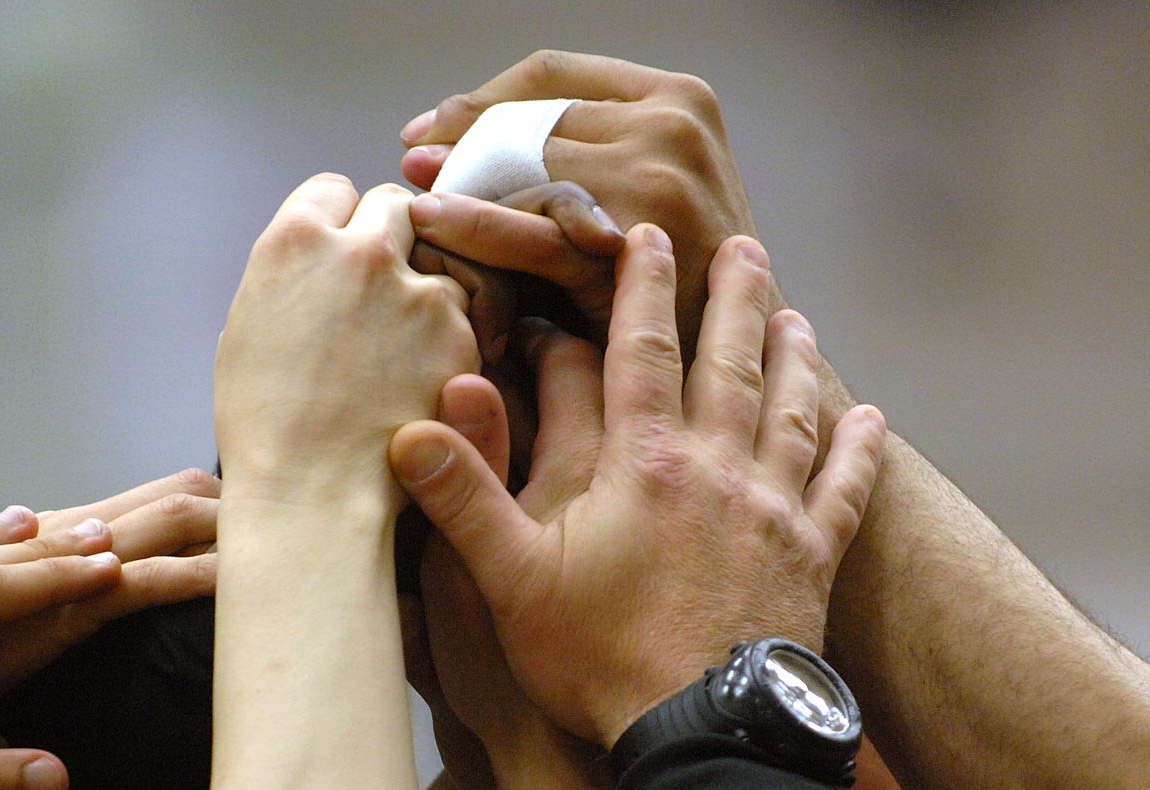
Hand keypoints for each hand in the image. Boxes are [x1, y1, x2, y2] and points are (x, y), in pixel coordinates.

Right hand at [213, 174, 478, 506]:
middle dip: (393, 238)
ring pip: (439, 259)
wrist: (312, 494)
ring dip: (429, 286)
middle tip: (386, 287)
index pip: (334, 189)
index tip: (343, 252)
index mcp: (294, 241)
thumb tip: (314, 262)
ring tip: (405, 342)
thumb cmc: (267, 428)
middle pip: (395, 207)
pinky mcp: (459, 332)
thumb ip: (290, 276)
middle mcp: (360, 250)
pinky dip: (454, 335)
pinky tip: (425, 375)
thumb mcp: (248, 329)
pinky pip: (466, 312)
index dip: (340, 222)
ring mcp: (416, 290)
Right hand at [391, 226, 885, 747]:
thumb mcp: (510, 582)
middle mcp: (717, 467)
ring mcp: (773, 510)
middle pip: (729, 361)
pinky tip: (869, 418)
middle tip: (744, 247)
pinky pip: (843, 488)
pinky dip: (857, 450)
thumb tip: (408, 429)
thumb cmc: (600, 661)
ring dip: (793, 357)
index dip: (640, 288)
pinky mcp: (812, 558)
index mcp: (643, 461)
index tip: (646, 237)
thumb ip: (464, 499)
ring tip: (795, 315)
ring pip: (789, 409)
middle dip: (733, 298)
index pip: (640, 349)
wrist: (704, 733)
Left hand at [402, 52, 764, 348]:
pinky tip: (433, 224)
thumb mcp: (645, 188)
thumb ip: (577, 153)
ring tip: (415, 202)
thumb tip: (454, 132)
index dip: (480, 98)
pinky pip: (526, 229)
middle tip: (413, 168)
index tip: (431, 128)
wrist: (735, 356)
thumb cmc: (677, 280)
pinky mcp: (627, 245)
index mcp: (681, 99)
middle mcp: (674, 128)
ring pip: (522, 169)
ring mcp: (657, 183)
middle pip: (530, 119)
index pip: (553, 74)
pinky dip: (470, 226)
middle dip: (461, 144)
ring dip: (460, 184)